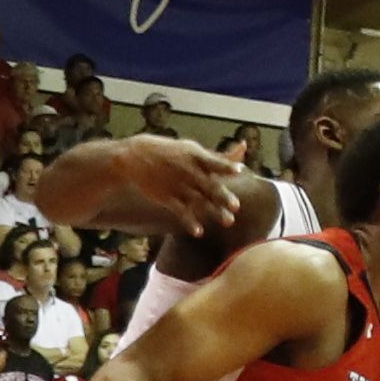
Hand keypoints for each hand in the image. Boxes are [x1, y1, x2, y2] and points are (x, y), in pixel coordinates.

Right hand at [103, 136, 237, 230]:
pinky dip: (189, 221)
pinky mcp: (167, 197)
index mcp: (195, 157)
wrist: (136, 157)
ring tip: (228, 221)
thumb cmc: (173, 153)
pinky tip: (199, 232)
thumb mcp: (193, 149)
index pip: (213, 162)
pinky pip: (180, 211)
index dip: (226, 166)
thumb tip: (243, 148)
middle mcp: (188, 171)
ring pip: (199, 200)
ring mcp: (178, 185)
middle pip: (209, 185)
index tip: (238, 171)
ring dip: (213, 211)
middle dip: (222, 196)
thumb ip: (219, 155)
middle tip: (236, 206)